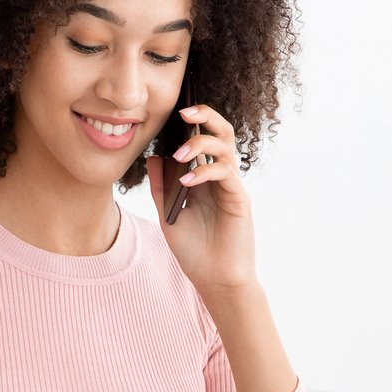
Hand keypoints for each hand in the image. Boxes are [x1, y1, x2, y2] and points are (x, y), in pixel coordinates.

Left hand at [148, 101, 256, 291]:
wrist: (214, 279)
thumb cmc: (195, 251)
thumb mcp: (168, 216)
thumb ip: (161, 188)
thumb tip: (152, 158)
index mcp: (205, 179)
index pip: (204, 139)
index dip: (193, 123)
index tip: (173, 114)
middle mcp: (221, 178)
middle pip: (222, 134)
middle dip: (206, 116)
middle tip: (184, 112)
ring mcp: (231, 187)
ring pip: (225, 148)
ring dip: (201, 144)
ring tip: (180, 155)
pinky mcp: (239, 199)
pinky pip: (226, 173)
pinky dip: (205, 172)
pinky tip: (187, 181)